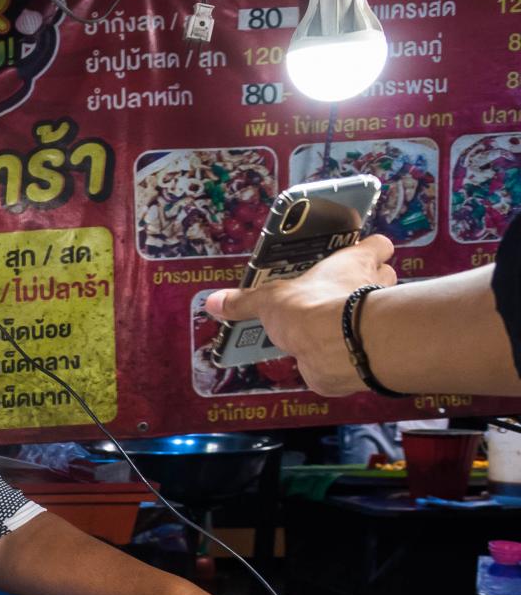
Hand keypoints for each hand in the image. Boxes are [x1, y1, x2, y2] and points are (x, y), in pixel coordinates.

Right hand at [203, 236, 396, 396]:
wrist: (336, 348)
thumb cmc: (312, 307)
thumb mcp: (269, 300)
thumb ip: (244, 301)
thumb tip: (213, 302)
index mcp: (354, 262)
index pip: (378, 245)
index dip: (369, 249)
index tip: (356, 255)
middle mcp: (371, 285)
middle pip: (382, 276)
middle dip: (365, 282)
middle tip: (334, 290)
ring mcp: (373, 318)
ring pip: (374, 309)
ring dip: (357, 315)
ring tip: (325, 321)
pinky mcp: (371, 347)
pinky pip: (362, 341)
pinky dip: (347, 345)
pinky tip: (324, 350)